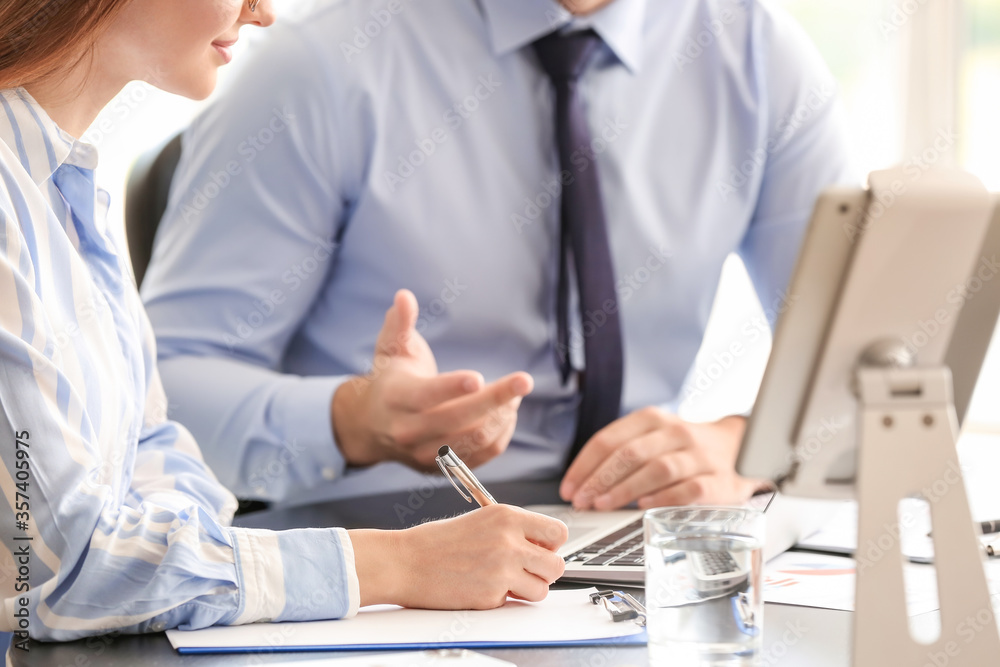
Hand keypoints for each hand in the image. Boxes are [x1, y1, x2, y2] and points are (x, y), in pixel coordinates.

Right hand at [332, 289, 532, 471]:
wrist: (370, 427)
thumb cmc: (389, 379)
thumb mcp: (390, 350)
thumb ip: (399, 324)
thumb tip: (404, 296)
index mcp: (395, 399)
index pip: (426, 396)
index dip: (452, 387)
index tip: (479, 377)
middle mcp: (408, 431)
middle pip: (457, 420)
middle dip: (494, 399)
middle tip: (524, 381)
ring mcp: (425, 455)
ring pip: (473, 440)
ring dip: (502, 417)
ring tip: (516, 394)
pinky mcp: (441, 468)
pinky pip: (481, 456)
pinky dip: (500, 435)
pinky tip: (508, 414)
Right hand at [349, 504, 567, 608]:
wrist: (405, 562)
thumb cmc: (436, 542)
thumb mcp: (481, 521)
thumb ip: (513, 531)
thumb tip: (542, 547)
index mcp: (507, 516)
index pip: (558, 532)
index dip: (551, 544)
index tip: (541, 549)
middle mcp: (509, 541)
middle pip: (557, 565)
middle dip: (544, 571)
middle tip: (525, 570)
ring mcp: (501, 570)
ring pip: (542, 590)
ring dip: (527, 590)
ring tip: (504, 582)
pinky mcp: (491, 596)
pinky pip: (514, 603)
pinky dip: (502, 600)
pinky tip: (481, 587)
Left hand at [560, 408, 760, 509]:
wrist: (740, 446)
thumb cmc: (684, 447)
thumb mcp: (653, 437)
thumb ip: (622, 454)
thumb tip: (583, 484)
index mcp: (653, 419)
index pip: (610, 439)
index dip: (585, 465)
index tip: (569, 487)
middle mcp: (676, 433)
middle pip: (630, 454)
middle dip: (600, 479)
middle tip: (582, 500)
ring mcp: (699, 456)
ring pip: (657, 469)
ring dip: (625, 489)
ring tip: (603, 505)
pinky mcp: (719, 481)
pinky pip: (688, 490)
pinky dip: (664, 498)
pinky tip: (643, 507)